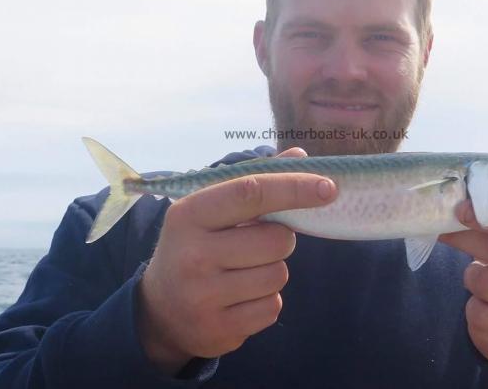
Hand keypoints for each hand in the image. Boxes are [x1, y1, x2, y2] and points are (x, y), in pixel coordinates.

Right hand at [137, 147, 336, 373]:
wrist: (160, 311)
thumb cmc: (196, 246)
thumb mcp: (211, 210)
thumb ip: (255, 181)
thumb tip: (301, 156)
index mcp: (189, 215)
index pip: (250, 192)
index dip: (293, 187)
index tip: (328, 187)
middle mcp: (192, 255)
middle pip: (276, 240)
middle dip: (281, 239)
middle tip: (259, 242)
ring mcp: (203, 296)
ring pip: (278, 275)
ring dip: (273, 270)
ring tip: (245, 270)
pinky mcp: (218, 330)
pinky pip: (272, 307)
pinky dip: (266, 299)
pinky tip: (241, 297)